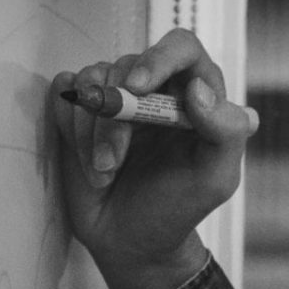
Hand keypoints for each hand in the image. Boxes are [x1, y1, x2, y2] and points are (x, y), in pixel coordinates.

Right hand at [50, 29, 259, 288]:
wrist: (131, 240)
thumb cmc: (177, 208)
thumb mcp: (215, 180)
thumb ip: (225, 133)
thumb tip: (199, 90)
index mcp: (197, 96)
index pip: (182, 48)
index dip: (159, 57)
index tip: (137, 87)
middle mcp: (156, 88)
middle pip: (126, 66)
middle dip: (115, 119)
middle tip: (112, 163)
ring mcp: (116, 97)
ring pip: (91, 81)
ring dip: (91, 132)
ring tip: (105, 172)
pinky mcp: (80, 109)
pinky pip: (63, 93)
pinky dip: (70, 128)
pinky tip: (88, 162)